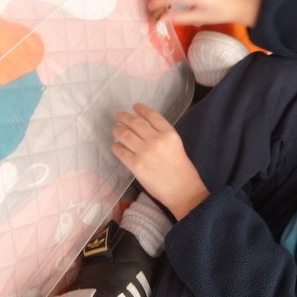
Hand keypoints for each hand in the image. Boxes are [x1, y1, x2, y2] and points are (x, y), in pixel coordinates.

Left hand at [111, 104, 208, 220]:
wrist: (182, 190)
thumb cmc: (181, 169)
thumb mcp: (176, 145)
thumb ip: (162, 135)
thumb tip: (142, 127)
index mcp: (169, 133)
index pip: (151, 115)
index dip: (141, 109)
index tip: (134, 106)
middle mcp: (156, 140)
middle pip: (135, 122)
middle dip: (124, 117)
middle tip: (117, 116)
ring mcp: (145, 152)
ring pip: (124, 135)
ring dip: (117, 130)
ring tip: (114, 129)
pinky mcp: (136, 165)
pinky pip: (120, 151)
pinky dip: (116, 146)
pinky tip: (116, 146)